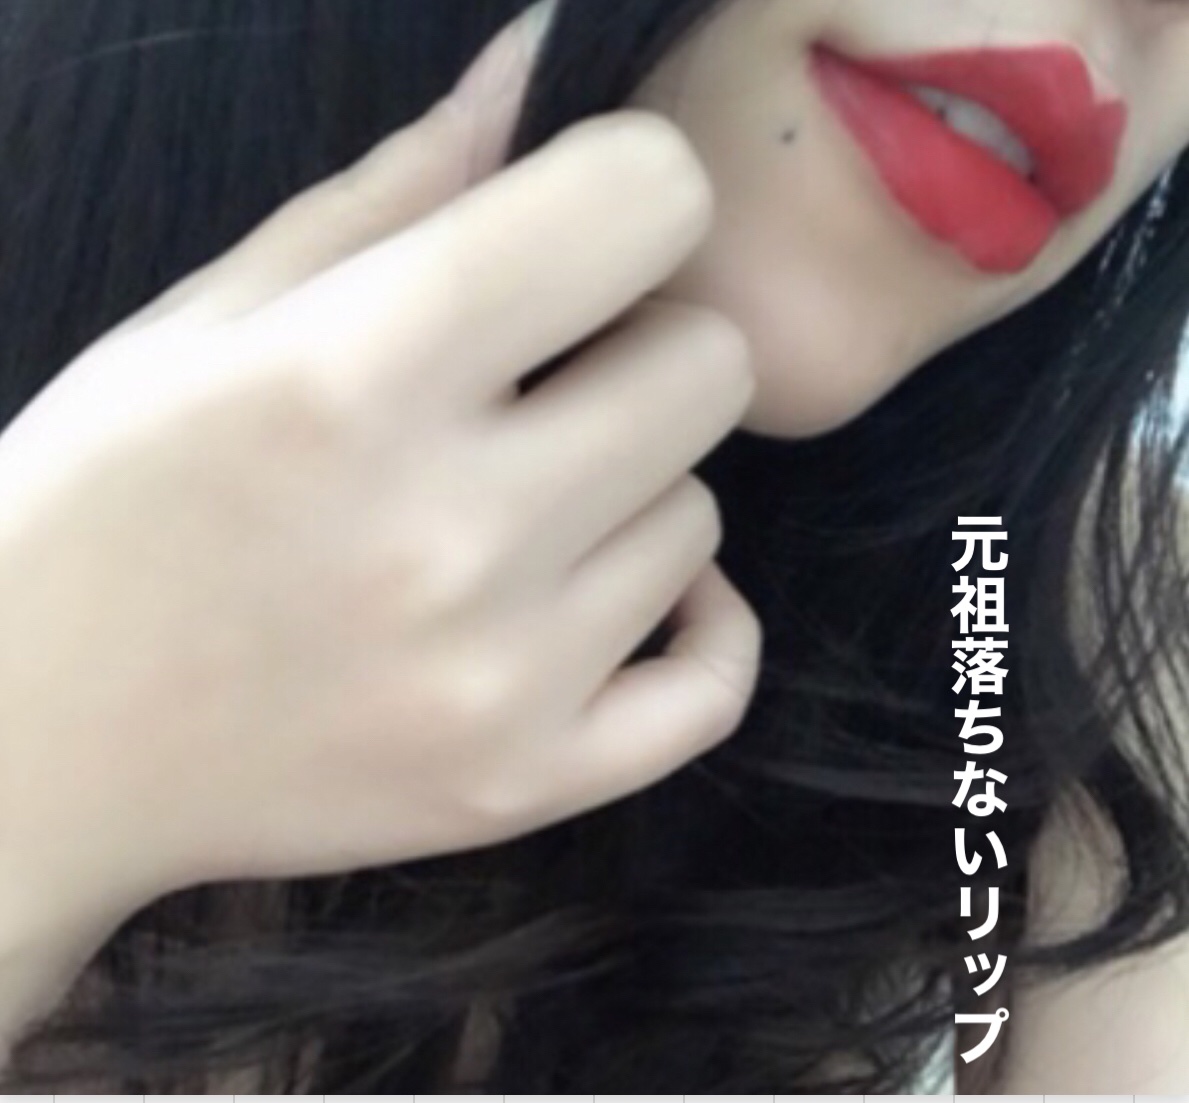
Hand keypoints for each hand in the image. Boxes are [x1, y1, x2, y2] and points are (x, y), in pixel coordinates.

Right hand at [0, 2, 761, 934]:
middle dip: (639, 347)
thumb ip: (389, 189)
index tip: (583, 231)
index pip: (643, 204)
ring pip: (700, 515)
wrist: (40, 749)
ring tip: (517, 515)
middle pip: (710, 366)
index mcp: (357, 373)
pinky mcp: (525, 790)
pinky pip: (717, 681)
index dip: (631, 192)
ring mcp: (501, 681)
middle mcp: (450, 533)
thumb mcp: (206, 323)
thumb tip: (537, 62)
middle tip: (545, 386)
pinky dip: (699, 626)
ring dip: (627, 492)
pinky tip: (633, 596)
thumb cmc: (98, 512)